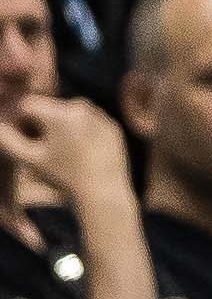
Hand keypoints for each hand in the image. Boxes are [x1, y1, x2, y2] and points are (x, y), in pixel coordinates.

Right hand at [0, 94, 133, 209]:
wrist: (103, 193)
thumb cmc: (63, 177)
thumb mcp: (29, 159)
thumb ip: (7, 140)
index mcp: (59, 112)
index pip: (28, 106)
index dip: (21, 123)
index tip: (27, 143)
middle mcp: (82, 107)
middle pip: (49, 109)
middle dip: (41, 124)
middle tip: (44, 150)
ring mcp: (101, 116)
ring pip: (69, 116)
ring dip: (61, 128)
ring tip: (63, 154)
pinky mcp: (113, 127)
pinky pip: (89, 124)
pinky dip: (82, 134)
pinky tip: (81, 155)